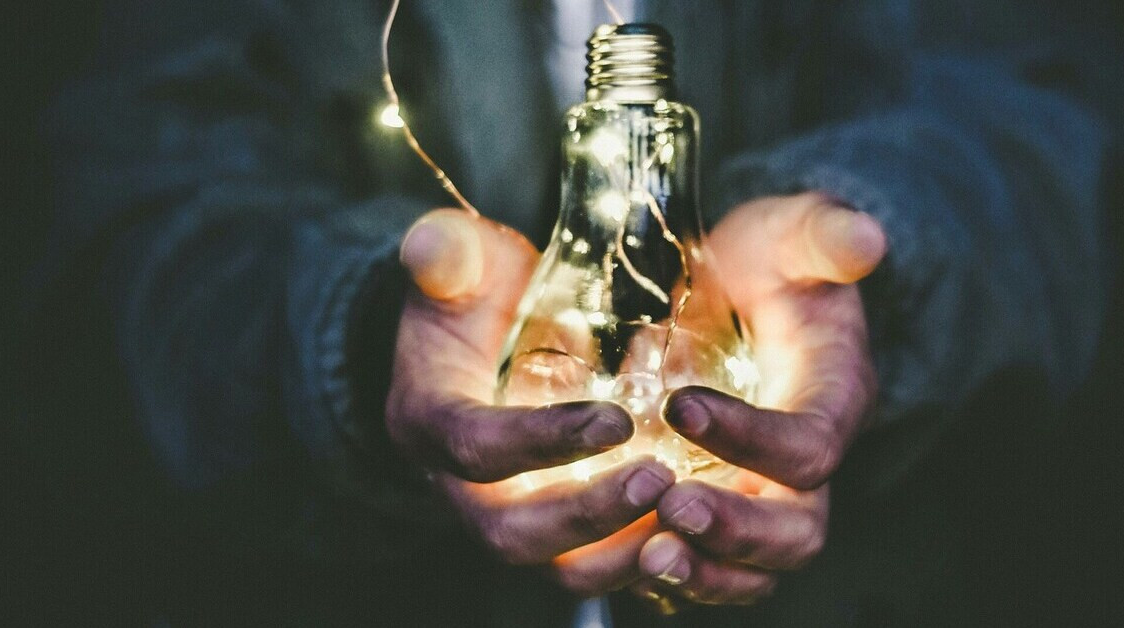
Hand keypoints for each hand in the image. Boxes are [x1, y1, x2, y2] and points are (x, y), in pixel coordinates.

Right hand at [386, 209, 674, 572]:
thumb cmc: (473, 294)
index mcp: (429, 420)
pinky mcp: (552, 527)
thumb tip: (432, 247)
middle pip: (512, 533)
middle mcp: (459, 486)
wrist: (478, 337)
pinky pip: (592, 564)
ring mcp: (507, 514)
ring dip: (621, 552)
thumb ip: (447, 252)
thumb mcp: (459, 261)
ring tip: (687, 514)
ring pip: (556, 566)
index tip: (616, 420)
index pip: (474, 447)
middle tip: (660, 480)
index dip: (541, 441)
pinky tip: (694, 529)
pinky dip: (641, 557)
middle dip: (587, 516)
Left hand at [635, 193, 886, 607]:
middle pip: (796, 530)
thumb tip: (866, 238)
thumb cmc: (769, 261)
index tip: (680, 406)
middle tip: (671, 509)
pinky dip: (673, 577)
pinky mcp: (721, 506)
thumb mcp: (792, 233)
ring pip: (755, 568)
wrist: (741, 288)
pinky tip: (622, 559)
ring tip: (647, 557)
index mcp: (833, 400)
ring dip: (704, 572)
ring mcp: (763, 493)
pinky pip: (708, 566)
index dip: (752, 438)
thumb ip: (823, 235)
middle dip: (737, 531)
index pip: (809, 445)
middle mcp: (804, 463)